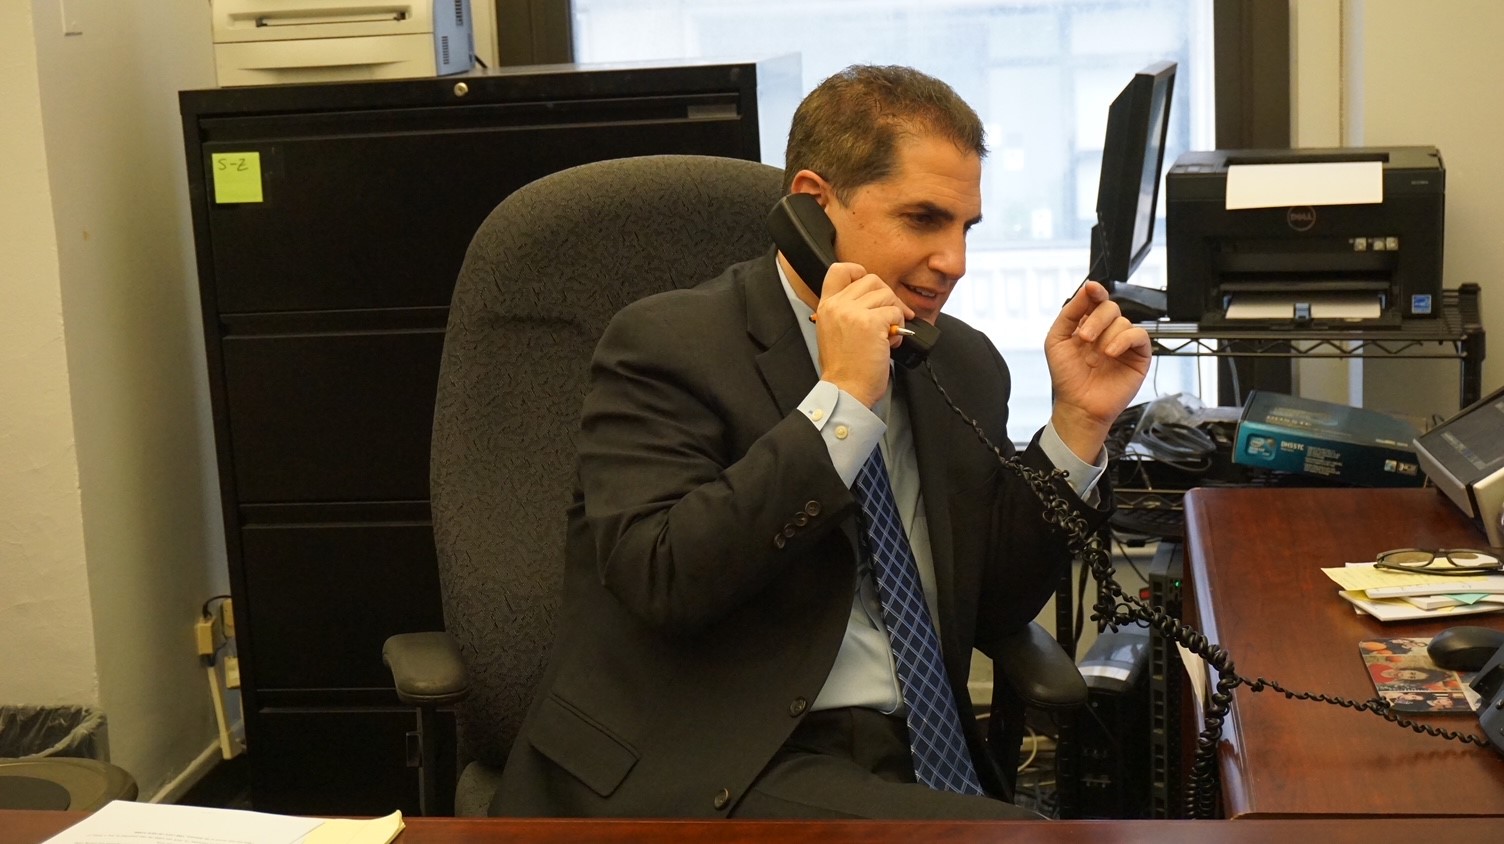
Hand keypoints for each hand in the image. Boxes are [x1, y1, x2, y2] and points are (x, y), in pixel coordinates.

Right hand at [814, 262, 913, 406]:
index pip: (840, 270)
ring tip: (888, 334)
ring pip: (887, 295)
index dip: (859, 272)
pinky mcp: (871, 323)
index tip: (871, 289)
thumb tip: (874, 300)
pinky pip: (895, 313)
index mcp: (826, 306)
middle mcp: (838, 305)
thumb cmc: (844, 369)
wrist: (846, 390)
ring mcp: (853, 312)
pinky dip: (900, 327)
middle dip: (887, 296)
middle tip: (891, 315)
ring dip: (895, 313)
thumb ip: (847, 312)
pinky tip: (891, 341)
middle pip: (872, 279)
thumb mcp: (833, 332)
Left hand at [1045, 281, 1151, 461]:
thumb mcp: (1056, 340)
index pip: (1095, 301)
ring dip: (1107, 336)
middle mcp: (1106, 332)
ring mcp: (1123, 343)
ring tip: (1098, 354)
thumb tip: (1085, 290)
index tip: (1091, 289)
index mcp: (1087, 325)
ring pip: (1123, 321)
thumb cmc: (1067, 377)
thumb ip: (1069, 313)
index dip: (1095, 292)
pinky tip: (1111, 353)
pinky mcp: (1138, 355)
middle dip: (1096, 319)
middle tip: (1084, 338)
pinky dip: (1124, 340)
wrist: (1079, 405)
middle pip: (1110, 307)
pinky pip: (1139, 335)